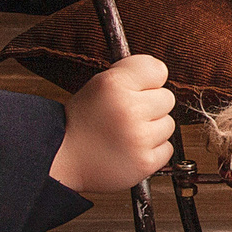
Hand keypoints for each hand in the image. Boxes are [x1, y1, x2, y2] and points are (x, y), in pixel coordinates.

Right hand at [50, 55, 176, 194]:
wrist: (63, 158)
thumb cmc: (82, 121)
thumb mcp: (97, 85)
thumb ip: (129, 74)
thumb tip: (160, 73)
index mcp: (114, 84)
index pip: (158, 70)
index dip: (149, 80)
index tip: (139, 88)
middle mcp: (128, 109)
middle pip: (167, 98)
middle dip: (150, 106)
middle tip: (127, 115)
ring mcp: (138, 138)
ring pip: (168, 124)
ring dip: (153, 129)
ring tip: (127, 133)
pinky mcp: (144, 162)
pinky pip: (167, 148)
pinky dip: (153, 150)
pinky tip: (132, 149)